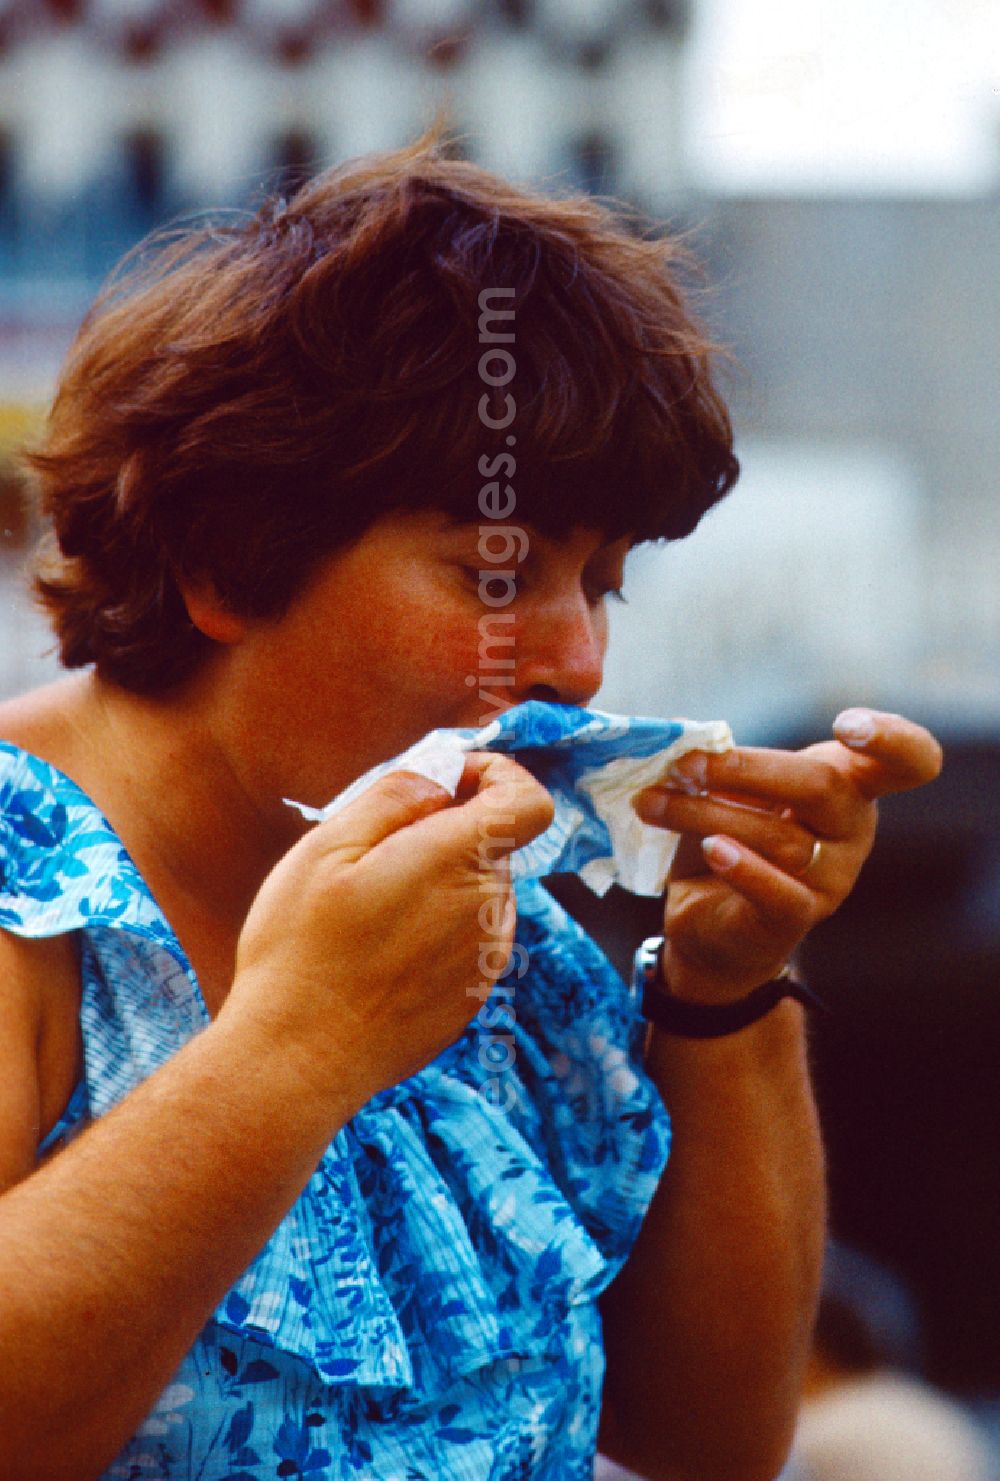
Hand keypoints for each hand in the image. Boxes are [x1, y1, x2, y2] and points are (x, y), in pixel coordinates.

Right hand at [225, 753, 553, 1112]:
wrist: (298, 1059)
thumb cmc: (302, 949)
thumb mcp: (328, 846)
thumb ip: (397, 796)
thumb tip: (442, 778)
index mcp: (460, 862)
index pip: (529, 801)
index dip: (496, 776)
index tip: (447, 781)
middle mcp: (489, 910)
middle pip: (493, 845)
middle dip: (446, 833)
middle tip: (373, 854)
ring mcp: (485, 959)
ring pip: (479, 892)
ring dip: (439, 884)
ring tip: (369, 911)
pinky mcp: (471, 996)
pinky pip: (467, 939)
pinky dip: (435, 929)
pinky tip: (380, 953)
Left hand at [632, 709, 942, 1004]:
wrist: (714, 923)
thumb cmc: (731, 837)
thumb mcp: (737, 791)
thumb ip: (731, 766)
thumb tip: (691, 749)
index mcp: (851, 784)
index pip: (907, 760)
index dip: (891, 739)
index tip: (847, 725)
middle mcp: (853, 829)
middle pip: (821, 785)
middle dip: (746, 768)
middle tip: (685, 764)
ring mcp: (833, 877)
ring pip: (777, 835)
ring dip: (703, 812)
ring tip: (652, 802)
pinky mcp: (799, 916)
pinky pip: (778, 891)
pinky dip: (742, 867)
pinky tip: (712, 850)